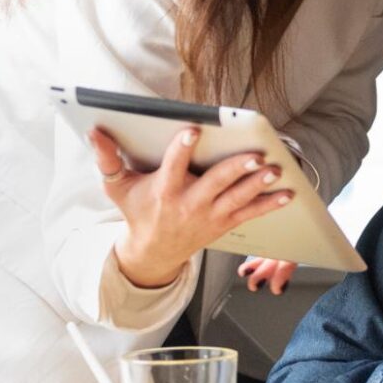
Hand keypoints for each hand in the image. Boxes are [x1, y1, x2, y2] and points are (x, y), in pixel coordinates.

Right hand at [96, 127, 291, 290]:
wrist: (153, 251)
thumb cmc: (137, 212)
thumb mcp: (117, 187)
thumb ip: (106, 158)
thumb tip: (94, 132)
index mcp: (163, 191)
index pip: (173, 166)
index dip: (181, 149)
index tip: (191, 131)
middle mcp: (189, 204)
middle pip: (215, 183)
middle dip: (236, 168)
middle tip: (254, 155)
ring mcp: (209, 215)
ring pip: (237, 198)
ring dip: (258, 184)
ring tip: (274, 170)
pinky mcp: (223, 223)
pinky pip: (250, 213)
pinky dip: (269, 204)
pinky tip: (288, 193)